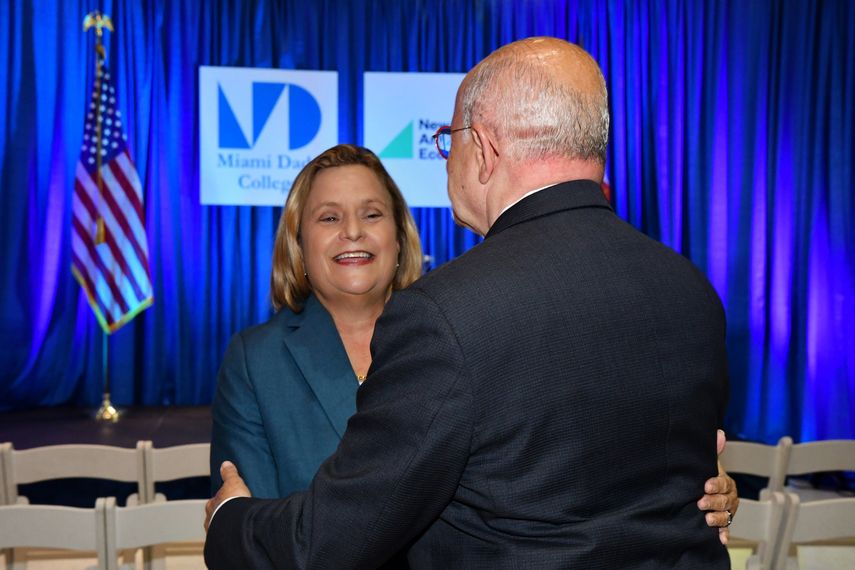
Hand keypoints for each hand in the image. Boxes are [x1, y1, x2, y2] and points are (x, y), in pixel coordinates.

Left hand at [205, 461, 251, 531]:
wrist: (235, 523)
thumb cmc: (232, 502)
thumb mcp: (233, 482)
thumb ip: (229, 474)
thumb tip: (225, 464)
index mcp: (211, 505)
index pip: (214, 501)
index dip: (221, 501)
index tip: (228, 501)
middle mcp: (210, 519)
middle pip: (215, 516)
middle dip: (222, 515)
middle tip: (233, 515)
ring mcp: (214, 532)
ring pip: (218, 528)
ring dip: (225, 527)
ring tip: (236, 526)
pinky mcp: (220, 541)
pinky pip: (224, 538)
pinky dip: (228, 537)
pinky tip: (235, 536)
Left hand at [697, 429, 738, 544]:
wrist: (701, 491)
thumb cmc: (704, 476)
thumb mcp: (707, 463)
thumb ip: (713, 450)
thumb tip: (719, 433)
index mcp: (725, 483)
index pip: (723, 483)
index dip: (716, 484)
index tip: (706, 485)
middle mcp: (729, 497)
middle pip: (726, 501)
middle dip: (714, 502)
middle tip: (700, 503)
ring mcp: (727, 511)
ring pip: (726, 515)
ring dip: (718, 518)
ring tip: (707, 519)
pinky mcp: (723, 523)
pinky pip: (726, 530)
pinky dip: (724, 535)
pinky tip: (721, 539)